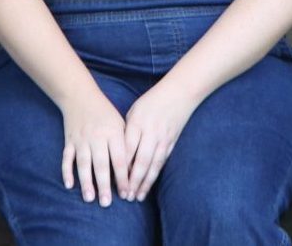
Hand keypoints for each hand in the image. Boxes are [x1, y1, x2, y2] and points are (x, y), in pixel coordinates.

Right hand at [60, 90, 127, 206]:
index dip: (123, 178)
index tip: (126, 194)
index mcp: (113, 133)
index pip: (120, 159)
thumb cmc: (105, 113)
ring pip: (84, 163)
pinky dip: (66, 171)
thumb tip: (132, 171)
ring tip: (89, 198)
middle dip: (104, 185)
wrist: (80, 96)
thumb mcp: (120, 124)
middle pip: (101, 164)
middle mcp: (97, 137)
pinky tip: (69, 185)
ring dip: (86, 182)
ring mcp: (81, 139)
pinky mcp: (69, 141)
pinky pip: (67, 158)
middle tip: (107, 204)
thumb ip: (126, 145)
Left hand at [120, 81, 197, 201]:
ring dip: (145, 183)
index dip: (120, 167)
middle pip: (141, 161)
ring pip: (153, 165)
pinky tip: (149, 184)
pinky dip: (155, 174)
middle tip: (125, 196)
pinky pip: (162, 161)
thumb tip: (119, 153)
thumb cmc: (152, 101)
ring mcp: (163, 139)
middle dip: (132, 181)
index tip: (112, 181)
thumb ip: (127, 131)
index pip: (127, 149)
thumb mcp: (135, 111)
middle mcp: (151, 133)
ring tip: (137, 196)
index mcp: (138, 123)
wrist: (179, 93)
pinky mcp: (172, 142)